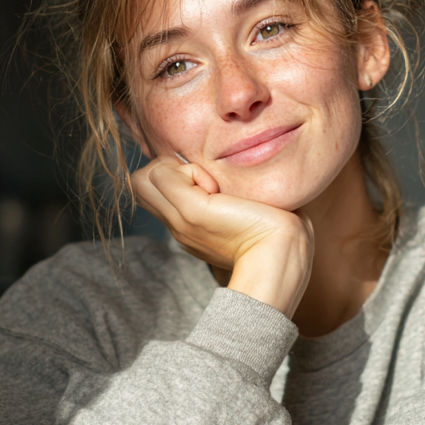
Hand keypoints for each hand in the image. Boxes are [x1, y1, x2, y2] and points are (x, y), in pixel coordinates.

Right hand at [132, 157, 313, 317]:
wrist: (284, 258)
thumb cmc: (278, 233)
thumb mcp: (249, 210)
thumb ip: (234, 195)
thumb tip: (229, 176)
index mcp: (190, 226)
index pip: (154, 189)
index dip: (173, 173)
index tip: (210, 184)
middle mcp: (179, 225)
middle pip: (140, 181)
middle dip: (167, 167)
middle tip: (205, 179)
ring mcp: (180, 220)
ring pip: (144, 175)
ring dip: (176, 168)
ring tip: (210, 185)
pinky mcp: (191, 212)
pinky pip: (165, 173)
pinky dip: (191, 170)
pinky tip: (217, 189)